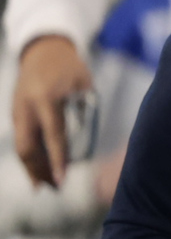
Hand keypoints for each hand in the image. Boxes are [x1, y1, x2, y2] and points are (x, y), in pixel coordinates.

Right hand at [14, 34, 93, 187]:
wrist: (42, 50)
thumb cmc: (69, 67)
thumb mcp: (84, 84)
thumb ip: (85, 110)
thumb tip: (87, 140)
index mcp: (46, 98)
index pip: (53, 136)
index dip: (58, 160)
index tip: (62, 180)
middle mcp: (27, 107)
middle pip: (27, 148)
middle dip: (38, 171)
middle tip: (53, 189)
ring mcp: (17, 111)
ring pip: (21, 146)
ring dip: (32, 167)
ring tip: (45, 186)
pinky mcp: (15, 114)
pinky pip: (21, 139)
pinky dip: (29, 156)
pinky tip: (39, 169)